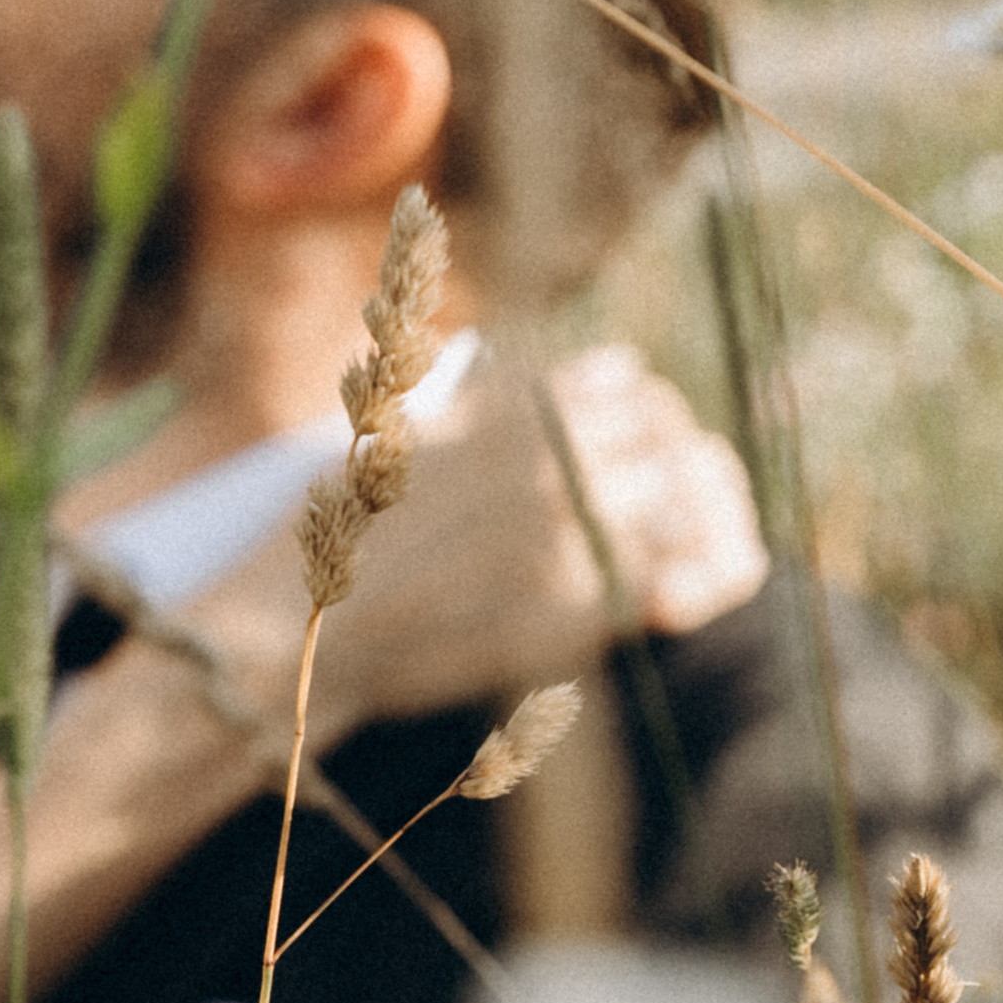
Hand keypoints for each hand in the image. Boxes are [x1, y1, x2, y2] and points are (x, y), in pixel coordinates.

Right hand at [183, 347, 764, 744]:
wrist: (294, 628)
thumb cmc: (336, 533)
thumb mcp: (408, 429)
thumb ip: (502, 403)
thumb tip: (611, 375)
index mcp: (512, 406)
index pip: (629, 388)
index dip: (646, 416)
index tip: (644, 442)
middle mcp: (554, 456)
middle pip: (673, 438)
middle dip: (683, 464)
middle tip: (685, 496)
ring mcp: (571, 532)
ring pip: (694, 499)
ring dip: (708, 515)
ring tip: (703, 540)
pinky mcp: (576, 609)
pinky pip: (683, 576)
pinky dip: (703, 576)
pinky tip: (686, 591)